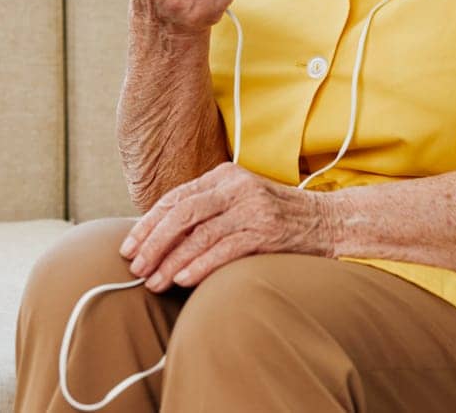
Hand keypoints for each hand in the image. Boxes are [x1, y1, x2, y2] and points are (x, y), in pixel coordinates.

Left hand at [118, 162, 337, 292]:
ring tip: (154, 282)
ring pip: (200, 234)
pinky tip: (182, 280)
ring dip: (172, 261)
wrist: (326, 220)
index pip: (176, 197)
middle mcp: (236, 186)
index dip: (148, 223)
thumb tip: (160, 238)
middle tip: (136, 267)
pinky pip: (224, 249)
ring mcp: (251, 207)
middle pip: (182, 213)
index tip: (129, 246)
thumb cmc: (275, 216)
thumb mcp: (238, 201)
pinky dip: (199, 266)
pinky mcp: (265, 230)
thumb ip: (206, 210)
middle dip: (153, 242)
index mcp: (224, 175)